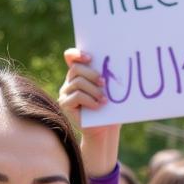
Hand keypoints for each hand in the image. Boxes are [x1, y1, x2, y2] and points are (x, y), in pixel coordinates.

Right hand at [59, 48, 121, 177]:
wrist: (105, 129)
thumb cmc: (109, 109)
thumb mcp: (109, 91)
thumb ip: (107, 78)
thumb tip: (118, 65)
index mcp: (79, 74)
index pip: (70, 57)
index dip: (77, 54)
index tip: (90, 57)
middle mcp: (69, 81)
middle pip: (76, 69)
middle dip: (92, 74)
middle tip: (104, 83)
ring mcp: (65, 92)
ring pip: (77, 83)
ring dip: (94, 90)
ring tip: (104, 100)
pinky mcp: (65, 104)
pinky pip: (76, 96)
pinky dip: (90, 100)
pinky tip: (98, 106)